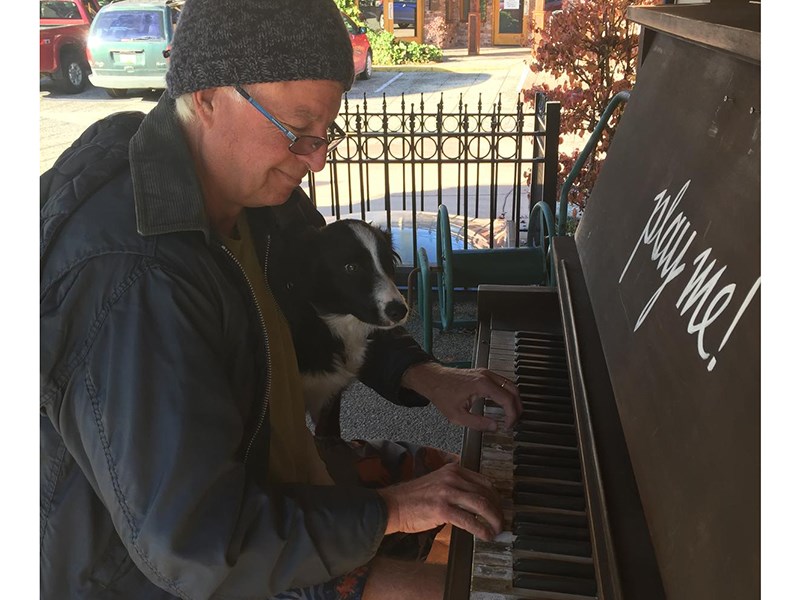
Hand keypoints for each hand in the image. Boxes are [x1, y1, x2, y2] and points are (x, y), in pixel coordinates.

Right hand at [377, 463, 502, 540]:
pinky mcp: (442, 509)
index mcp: (453, 469)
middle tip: (501, 522)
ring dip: (494, 520)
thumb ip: (456, 487)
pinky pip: (470, 520)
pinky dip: (482, 529)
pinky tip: (486, 536)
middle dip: (498, 509)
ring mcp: (447, 492)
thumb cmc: (413, 498)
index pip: (484, 481)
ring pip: (482, 505)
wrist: (393, 505)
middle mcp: (452, 477)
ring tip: (497, 530)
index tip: (499, 508)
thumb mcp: (438, 483)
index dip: (496, 497)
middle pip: (486, 493)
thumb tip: (477, 503)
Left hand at [401, 362, 521, 431]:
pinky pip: (502, 382)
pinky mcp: (483, 374)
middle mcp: (487, 376)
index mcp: (482, 384)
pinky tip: (503, 404)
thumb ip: (478, 423)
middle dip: (518, 407)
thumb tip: (494, 426)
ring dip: (514, 399)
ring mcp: (486, 373)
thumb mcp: (457, 416)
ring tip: (511, 415)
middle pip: (513, 390)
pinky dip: (507, 393)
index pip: (507, 399)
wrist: (432, 379)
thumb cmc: (442, 394)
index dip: (512, 414)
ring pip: (510, 384)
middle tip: (514, 421)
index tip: (509, 425)